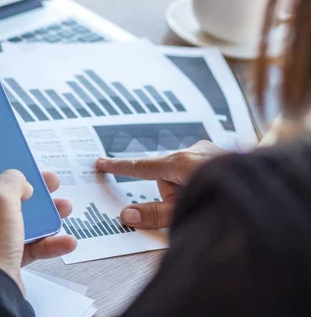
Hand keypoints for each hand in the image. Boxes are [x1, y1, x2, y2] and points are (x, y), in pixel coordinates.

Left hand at [0, 170, 76, 294]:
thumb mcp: (0, 202)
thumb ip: (11, 181)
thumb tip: (18, 180)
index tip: (5, 158)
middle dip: (27, 190)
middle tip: (45, 181)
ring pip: (15, 221)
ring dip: (42, 215)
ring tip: (63, 206)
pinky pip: (24, 245)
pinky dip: (44, 242)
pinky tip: (64, 240)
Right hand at [96, 140, 224, 228]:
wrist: (264, 182)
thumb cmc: (226, 198)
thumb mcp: (184, 211)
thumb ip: (154, 213)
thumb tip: (126, 214)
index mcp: (179, 162)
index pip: (140, 166)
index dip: (118, 166)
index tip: (100, 163)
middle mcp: (193, 150)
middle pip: (164, 174)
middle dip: (170, 192)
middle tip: (186, 207)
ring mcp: (209, 150)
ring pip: (182, 172)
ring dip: (187, 187)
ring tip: (205, 199)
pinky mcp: (220, 154)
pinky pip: (197, 167)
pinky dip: (198, 180)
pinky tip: (214, 189)